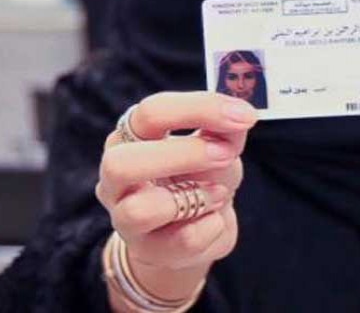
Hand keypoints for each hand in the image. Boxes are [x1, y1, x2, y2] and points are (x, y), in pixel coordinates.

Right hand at [96, 92, 256, 274]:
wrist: (199, 230)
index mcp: (132, 135)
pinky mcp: (147, 249)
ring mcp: (123, 216)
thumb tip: (240, 115)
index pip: (151, 112)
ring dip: (195, 197)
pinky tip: (215, 217)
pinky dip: (210, 226)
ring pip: (139, 211)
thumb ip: (227, 130)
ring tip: (219, 192)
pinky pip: (180, 241)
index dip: (200, 109)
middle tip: (227, 154)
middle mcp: (116, 174)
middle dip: (185, 155)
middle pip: (122, 162)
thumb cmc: (202, 177)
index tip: (244, 116)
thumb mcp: (219, 146)